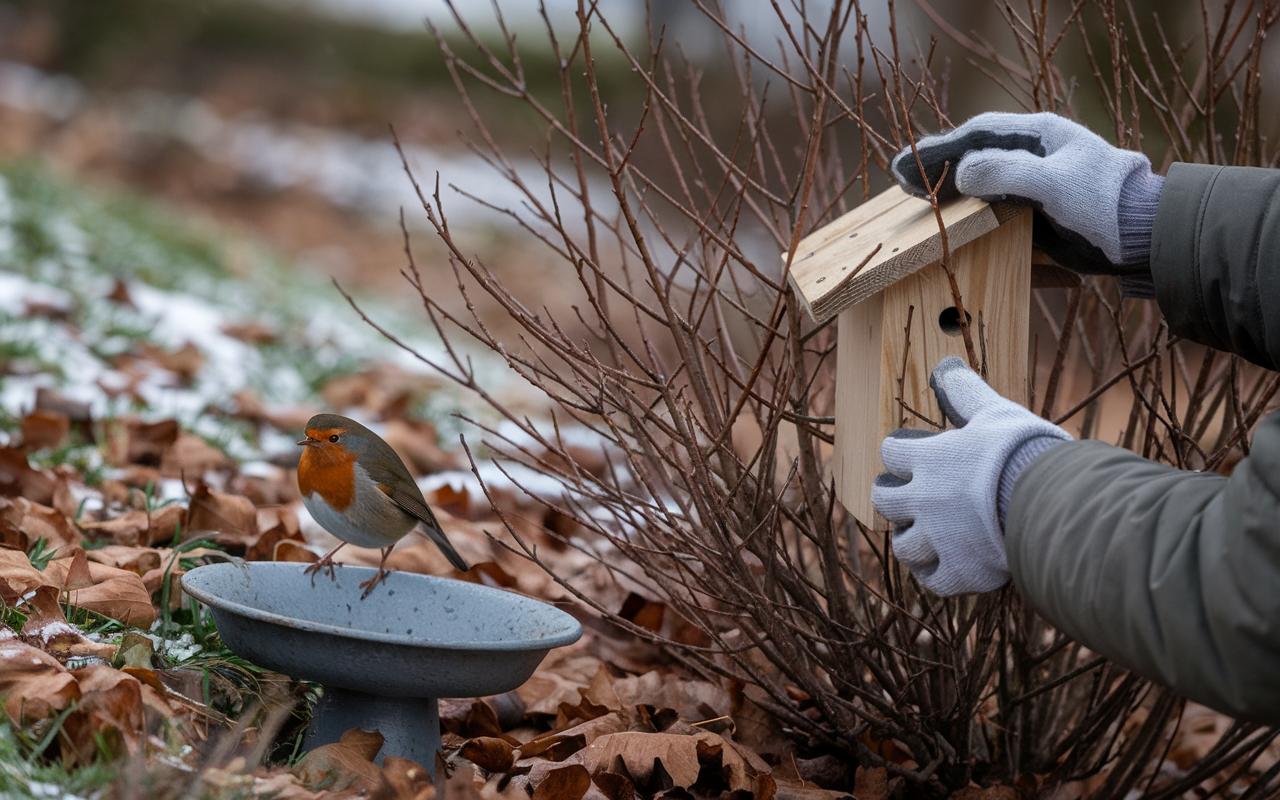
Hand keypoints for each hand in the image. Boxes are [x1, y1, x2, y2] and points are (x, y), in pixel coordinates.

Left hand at [871, 358, 1070, 595]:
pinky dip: (934, 573)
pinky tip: (941, 567)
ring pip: (904, 545)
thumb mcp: (996, 412)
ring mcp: (939, 539)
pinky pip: (933, 579)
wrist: (1055, 503)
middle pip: (884, 501)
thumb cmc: (1025, 453)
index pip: (890, 452)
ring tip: (923, 535)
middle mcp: (923, 500)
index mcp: (928, 460)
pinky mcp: (960, 571)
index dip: (900, 453)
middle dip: (892, 497)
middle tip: (905, 497)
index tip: (910, 455)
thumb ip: (966, 392)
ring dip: (911, 539)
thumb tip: (945, 365)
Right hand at [891, 112, 1162, 279]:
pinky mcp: (1037, 217)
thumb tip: (963, 172)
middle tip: (901, 183)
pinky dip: (970, 218)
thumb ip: (1006, 173)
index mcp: (1039, 136)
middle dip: (939, 170)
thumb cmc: (1104, 201)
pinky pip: (995, 213)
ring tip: (918, 205)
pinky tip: (951, 228)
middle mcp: (1034, 158)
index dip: (942, 147)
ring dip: (950, 196)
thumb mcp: (1052, 182)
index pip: (980, 133)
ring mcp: (1034, 188)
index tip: (910, 163)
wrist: (1142, 238)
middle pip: (976, 158)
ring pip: (982, 187)